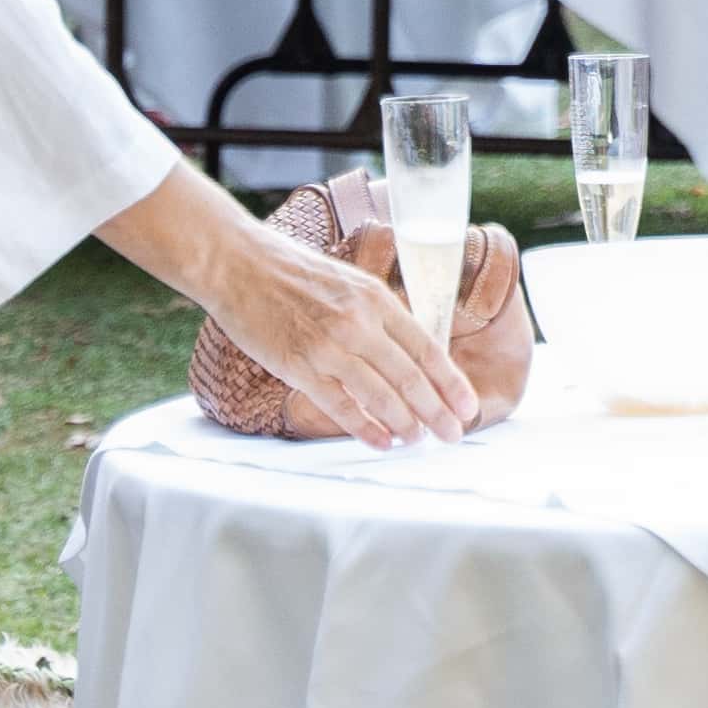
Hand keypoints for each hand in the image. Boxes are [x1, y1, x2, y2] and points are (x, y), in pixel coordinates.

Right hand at [208, 218, 482, 448]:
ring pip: (380, 395)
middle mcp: (358, 324)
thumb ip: (380, 316)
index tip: (468, 405)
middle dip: (437, 411)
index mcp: (376, 300)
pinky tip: (381, 441)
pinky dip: (365, 428)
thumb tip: (410, 353)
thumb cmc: (295, 274)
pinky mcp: (298, 367)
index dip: (451, 382)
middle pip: (410, 377)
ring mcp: (328, 348)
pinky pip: (341, 406)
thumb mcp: (351, 283)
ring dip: (405, 423)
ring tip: (418, 440)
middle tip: (453, 434)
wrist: (239, 266)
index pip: (426, 349)